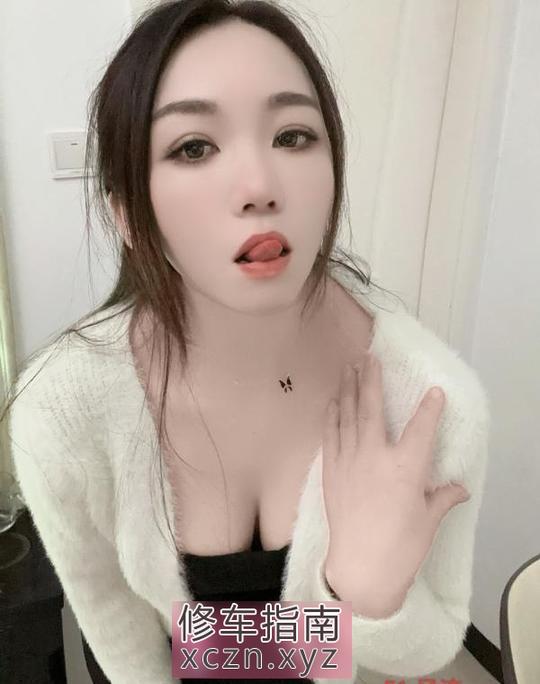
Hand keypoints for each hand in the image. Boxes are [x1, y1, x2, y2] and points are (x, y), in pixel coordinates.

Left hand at [322, 353, 469, 598]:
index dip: (430, 408)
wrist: (360, 568)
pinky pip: (330, 434)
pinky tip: (332, 401)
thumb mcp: (428, 520)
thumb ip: (442, 498)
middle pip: (373, 407)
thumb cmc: (401, 547)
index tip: (434, 390)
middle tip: (368, 356)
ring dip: (348, 388)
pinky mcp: (330, 471)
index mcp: (406, 467)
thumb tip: (459, 488)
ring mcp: (349, 460)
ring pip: (348, 414)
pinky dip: (331, 414)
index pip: (422, 428)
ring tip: (348, 367)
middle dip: (371, 378)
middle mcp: (375, 455)